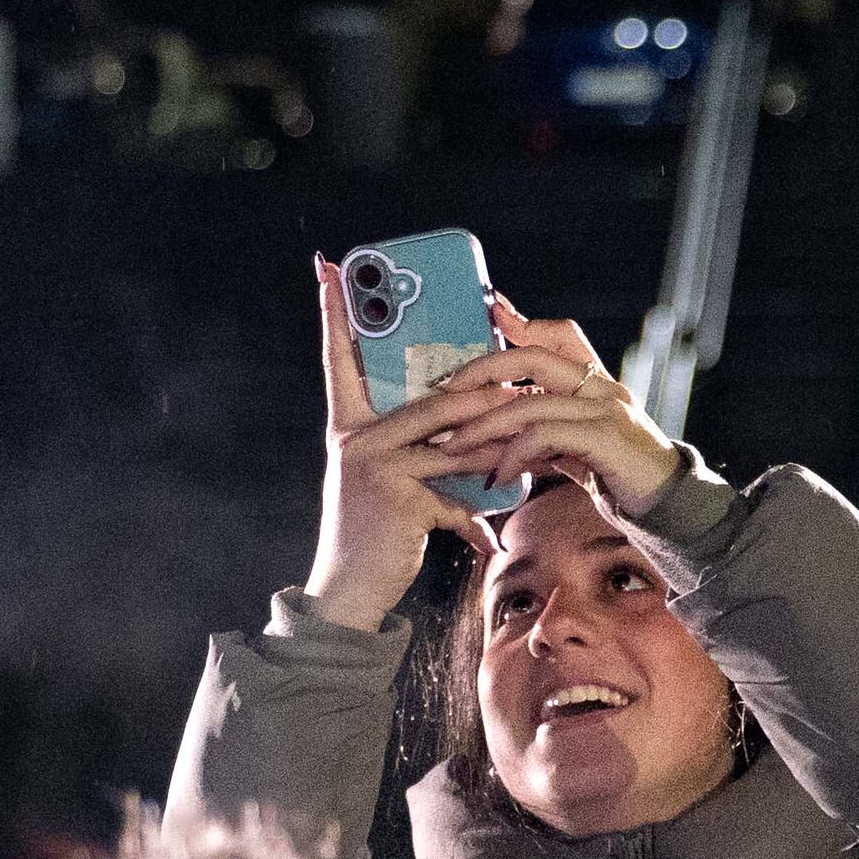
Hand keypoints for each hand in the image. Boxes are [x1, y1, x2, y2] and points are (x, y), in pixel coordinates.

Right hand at [299, 259, 522, 631]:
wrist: (348, 591)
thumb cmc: (372, 534)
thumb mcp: (383, 478)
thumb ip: (412, 445)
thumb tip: (464, 416)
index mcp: (348, 427)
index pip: (340, 359)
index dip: (334, 314)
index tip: (329, 267)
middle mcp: (355, 439)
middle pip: (431, 401)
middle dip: (479, 395)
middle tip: (515, 377)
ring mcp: (374, 466)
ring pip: (452, 439)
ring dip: (496, 444)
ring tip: (528, 440)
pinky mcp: (397, 498)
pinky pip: (454, 495)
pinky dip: (476, 519)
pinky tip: (488, 541)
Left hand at [428, 289, 682, 518]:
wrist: (668, 504)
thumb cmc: (621, 476)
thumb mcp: (578, 448)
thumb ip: (545, 433)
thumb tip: (499, 435)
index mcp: (597, 383)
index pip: (560, 335)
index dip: (523, 321)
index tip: (491, 310)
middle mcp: (603, 388)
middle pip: (536, 356)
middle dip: (485, 369)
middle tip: (447, 389)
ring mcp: (606, 410)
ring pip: (531, 402)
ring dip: (485, 426)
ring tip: (454, 446)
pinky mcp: (606, 438)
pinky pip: (546, 436)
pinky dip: (514, 454)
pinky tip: (497, 475)